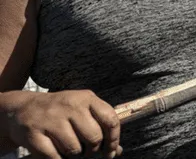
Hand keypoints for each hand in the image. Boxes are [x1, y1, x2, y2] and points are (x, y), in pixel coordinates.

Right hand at [6, 90, 121, 158]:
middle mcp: (70, 105)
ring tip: (67, 148)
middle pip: (94, 137)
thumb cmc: (60, 113)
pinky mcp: (34, 132)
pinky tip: (55, 151)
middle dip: (92, 151)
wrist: (22, 109)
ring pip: (74, 149)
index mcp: (86, 98)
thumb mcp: (82, 112)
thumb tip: (117, 150)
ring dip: (73, 155)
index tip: (110, 152)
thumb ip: (100, 127)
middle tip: (86, 152)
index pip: (110, 120)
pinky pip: (55, 157)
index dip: (113, 140)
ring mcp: (51, 118)